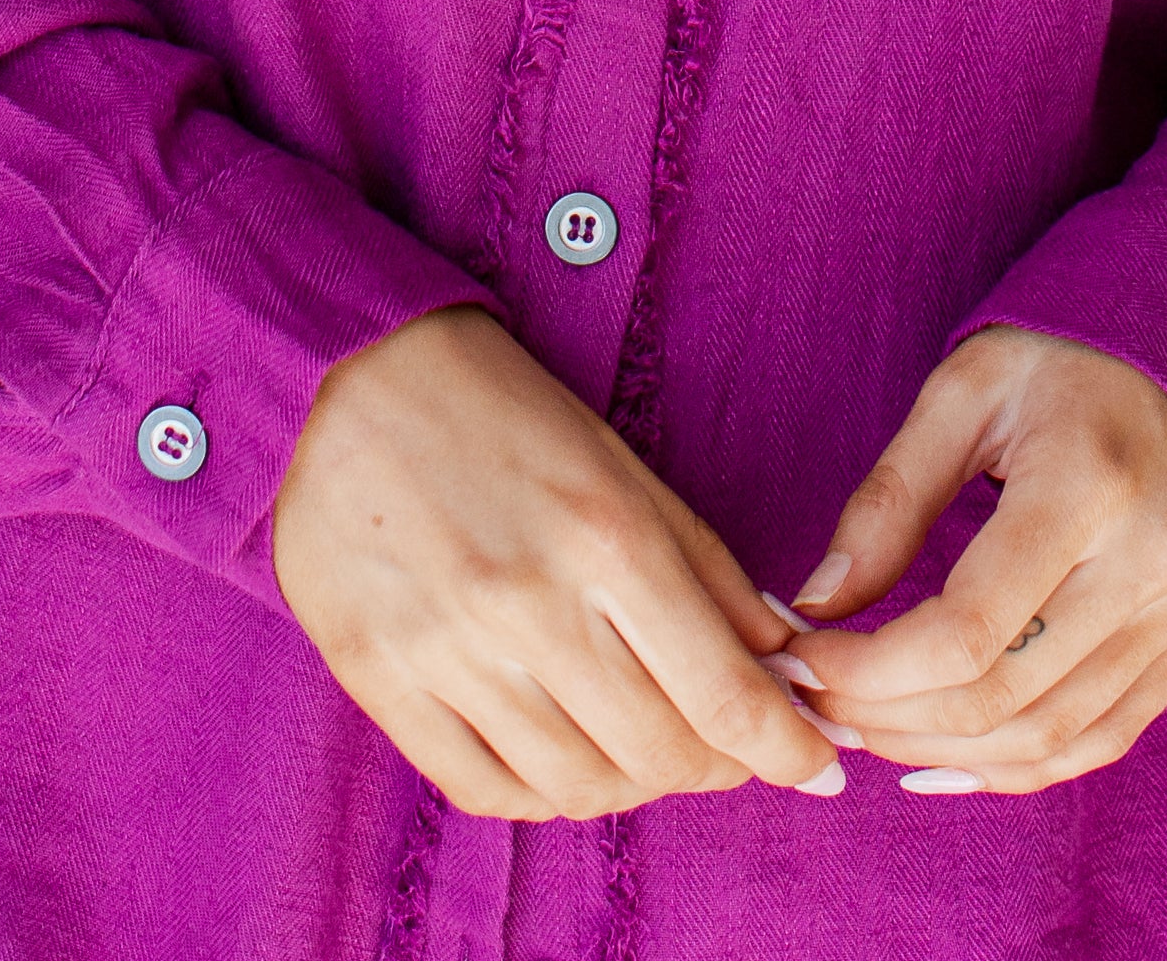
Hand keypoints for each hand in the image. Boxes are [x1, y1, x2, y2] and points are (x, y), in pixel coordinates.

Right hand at [273, 304, 844, 819]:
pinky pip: (485, 788)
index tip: (821, 770)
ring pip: (580, 785)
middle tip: (728, 744)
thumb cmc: (499, 411)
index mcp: (607, 536)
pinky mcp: (381, 679)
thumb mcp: (620, 466)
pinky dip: (544, 790)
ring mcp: (448, 650)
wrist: (344, 376)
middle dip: (717, 765)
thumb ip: (706, 570)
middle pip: (662, 754)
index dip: (788, 751)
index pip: (726, 695)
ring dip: (635, 781)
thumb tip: (784, 665)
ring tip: (645, 743)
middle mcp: (530, 603)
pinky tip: (564, 754)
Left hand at [767, 328, 1166, 792]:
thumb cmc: (1061, 363)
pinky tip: (945, 757)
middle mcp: (1151, 563)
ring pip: (1051, 735)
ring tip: (864, 729)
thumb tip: (819, 603)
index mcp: (1090, 485)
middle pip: (1004, 695)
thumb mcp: (964, 392)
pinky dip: (1016, 765)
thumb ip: (891, 498)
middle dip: (890, 717)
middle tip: (816, 706)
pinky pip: (1100, 739)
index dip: (871, 668)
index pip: (969, 629)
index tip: (801, 661)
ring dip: (942, 750)